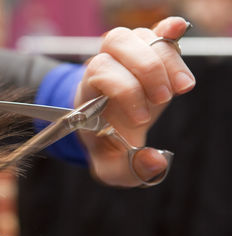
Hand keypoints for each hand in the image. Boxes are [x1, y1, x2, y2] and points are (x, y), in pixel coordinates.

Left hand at [76, 17, 195, 186]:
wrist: (105, 129)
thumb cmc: (107, 145)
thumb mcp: (111, 166)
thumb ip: (128, 171)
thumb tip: (155, 162)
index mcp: (89, 92)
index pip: (100, 70)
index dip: (124, 89)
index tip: (141, 119)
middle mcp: (104, 67)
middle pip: (117, 43)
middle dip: (146, 70)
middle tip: (162, 100)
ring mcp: (125, 58)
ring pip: (138, 36)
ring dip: (164, 59)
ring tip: (180, 88)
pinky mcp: (146, 55)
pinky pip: (154, 32)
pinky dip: (168, 31)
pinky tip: (178, 30)